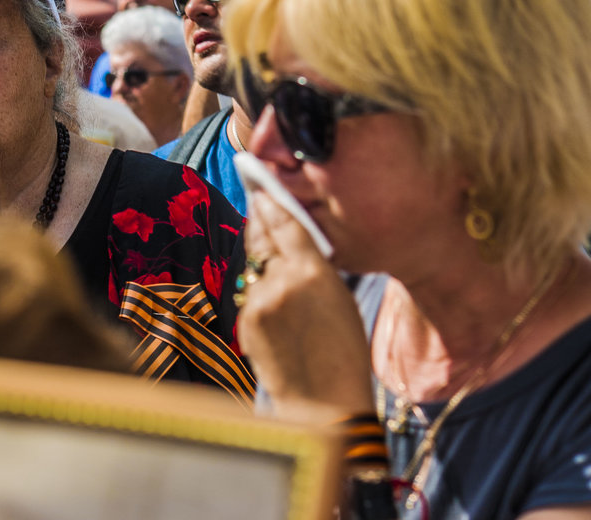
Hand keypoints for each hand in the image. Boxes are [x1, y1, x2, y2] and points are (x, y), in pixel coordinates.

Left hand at [238, 191, 373, 414]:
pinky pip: (250, 293)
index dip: (272, 203)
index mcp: (313, 272)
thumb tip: (292, 243)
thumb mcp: (340, 299)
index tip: (263, 188)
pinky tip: (272, 297)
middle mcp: (281, 281)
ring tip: (268, 249)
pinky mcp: (246, 319)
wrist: (323, 403)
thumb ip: (314, 266)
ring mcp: (260, 301)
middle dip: (258, 218)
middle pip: (262, 237)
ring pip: (254, 266)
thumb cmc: (344, 353)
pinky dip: (258, 289)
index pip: (285, 224)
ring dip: (259, 256)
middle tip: (256, 200)